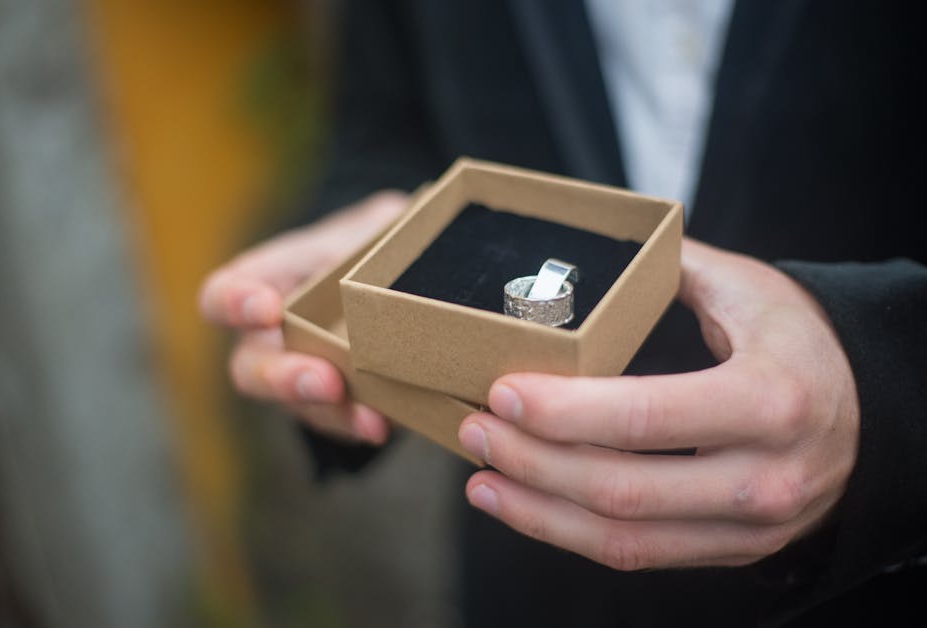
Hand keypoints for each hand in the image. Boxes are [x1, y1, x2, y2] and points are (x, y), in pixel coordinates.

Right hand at [199, 190, 408, 443]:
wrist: (412, 282)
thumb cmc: (374, 246)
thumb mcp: (371, 230)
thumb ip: (365, 241)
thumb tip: (374, 256)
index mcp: (265, 283)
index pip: (222, 296)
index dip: (233, 304)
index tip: (266, 307)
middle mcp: (270, 338)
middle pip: (250, 370)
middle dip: (283, 379)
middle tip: (323, 380)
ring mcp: (300, 377)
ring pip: (295, 406)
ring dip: (330, 412)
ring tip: (367, 417)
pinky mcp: (337, 406)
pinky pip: (338, 423)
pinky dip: (360, 424)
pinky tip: (381, 424)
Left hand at [458, 238, 859, 569]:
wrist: (868, 415)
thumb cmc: (799, 342)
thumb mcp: (749, 289)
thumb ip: (668, 270)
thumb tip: (576, 258)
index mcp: (769, 400)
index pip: (646, 415)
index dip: (563, 412)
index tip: (501, 392)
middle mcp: (762, 476)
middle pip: (622, 489)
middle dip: (533, 461)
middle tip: (474, 428)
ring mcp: (748, 526)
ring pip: (623, 537)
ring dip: (537, 509)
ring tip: (480, 476)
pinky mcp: (729, 548)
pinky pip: (638, 554)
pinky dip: (569, 534)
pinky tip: (521, 504)